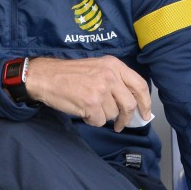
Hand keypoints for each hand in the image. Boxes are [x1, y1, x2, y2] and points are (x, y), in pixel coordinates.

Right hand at [25, 56, 151, 131]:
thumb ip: (115, 80)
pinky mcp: (91, 103)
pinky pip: (100, 121)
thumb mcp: (97, 67)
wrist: (45, 77)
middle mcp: (110, 76)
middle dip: (126, 118)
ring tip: (89, 107)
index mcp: (114, 65)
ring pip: (113, 114)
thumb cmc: (68, 74)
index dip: (145, 103)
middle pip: (129, 104)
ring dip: (103, 116)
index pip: (140, 85)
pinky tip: (83, 111)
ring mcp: (101, 90)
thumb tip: (131, 102)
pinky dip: (92, 120)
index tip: (145, 114)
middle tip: (121, 124)